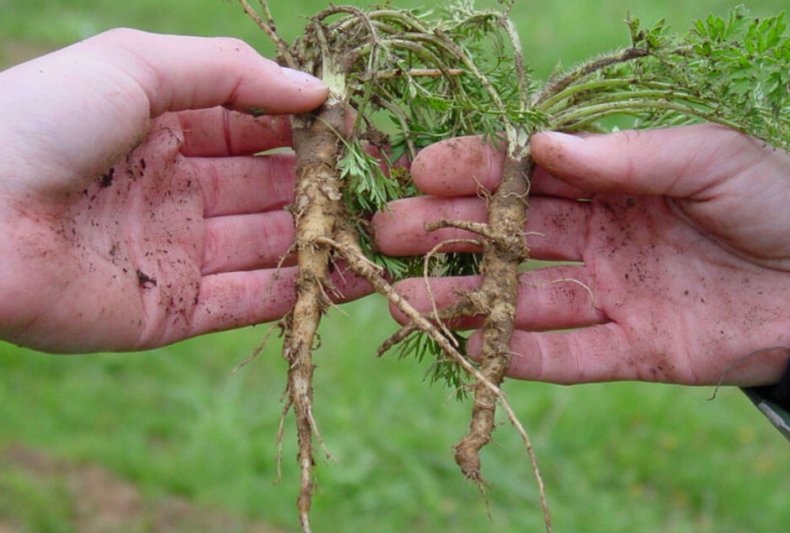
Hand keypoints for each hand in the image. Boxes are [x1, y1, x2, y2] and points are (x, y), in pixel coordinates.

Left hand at [0, 29, 370, 352]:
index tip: (361, 132)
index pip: (255, 130)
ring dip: (321, 242)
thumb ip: (230, 72)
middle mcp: (176, 192)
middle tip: (382, 189)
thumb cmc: (40, 120)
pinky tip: (347, 280)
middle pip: (268, 191)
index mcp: (164, 132)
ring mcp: (175, 253)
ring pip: (268, 248)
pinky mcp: (170, 311)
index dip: (306, 130)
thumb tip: (316, 90)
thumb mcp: (136, 66)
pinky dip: (297, 293)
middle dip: (322, 188)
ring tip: (380, 236)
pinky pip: (247, 301)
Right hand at [373, 125, 789, 386]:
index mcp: (610, 182)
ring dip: (467, 301)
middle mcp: (598, 237)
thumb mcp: (707, 156)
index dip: (472, 170)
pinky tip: (476, 353)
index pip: (524, 174)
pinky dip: (524, 357)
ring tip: (405, 299)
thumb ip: (624, 157)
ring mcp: (611, 293)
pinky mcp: (634, 348)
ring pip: (525, 299)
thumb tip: (538, 148)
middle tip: (386, 232)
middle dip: (446, 233)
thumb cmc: (776, 194)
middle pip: (508, 236)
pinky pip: (571, 356)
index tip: (418, 168)